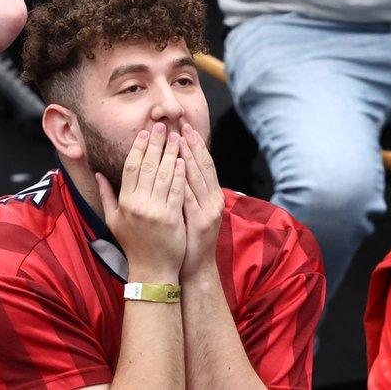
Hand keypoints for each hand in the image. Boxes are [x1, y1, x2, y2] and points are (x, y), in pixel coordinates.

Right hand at [96, 122, 185, 281]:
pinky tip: (184, 160)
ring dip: (171, 153)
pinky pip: (176, 190)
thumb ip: (106, 195)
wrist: (151, 270)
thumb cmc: (133, 245)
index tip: (145, 132)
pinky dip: (180, 174)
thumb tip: (97, 173)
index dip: (138, 148)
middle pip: (147, 166)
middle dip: (156, 144)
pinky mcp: (172, 218)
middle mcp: (137, 204)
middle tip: (163, 127)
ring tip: (176, 137)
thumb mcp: (113, 220)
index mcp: (124, 202)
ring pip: (163, 175)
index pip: (131, 167)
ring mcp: (155, 210)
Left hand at [178, 123, 224, 279]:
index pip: (203, 164)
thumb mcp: (192, 210)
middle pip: (204, 166)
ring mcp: (209, 210)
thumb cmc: (189, 237)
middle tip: (182, 123)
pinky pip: (190, 196)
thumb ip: (187, 190)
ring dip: (189, 156)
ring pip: (199, 178)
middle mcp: (214, 199)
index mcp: (211, 195)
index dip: (195, 144)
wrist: (195, 267)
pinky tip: (177, 166)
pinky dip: (185, 180)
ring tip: (179, 137)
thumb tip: (176, 166)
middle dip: (193, 143)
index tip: (184, 126)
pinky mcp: (201, 221)